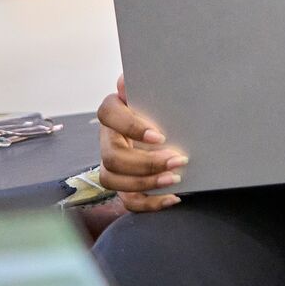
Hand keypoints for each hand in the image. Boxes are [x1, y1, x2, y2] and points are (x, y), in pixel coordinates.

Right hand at [97, 75, 186, 212]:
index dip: (131, 127)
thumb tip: (124, 82)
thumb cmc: (158, 105)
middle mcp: (107, 138)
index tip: (159, 135)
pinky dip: (150, 203)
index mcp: (112, 112)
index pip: (108, 114)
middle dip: (145, 163)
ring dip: (145, 183)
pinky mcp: (123, 183)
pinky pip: (127, 200)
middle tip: (177, 160)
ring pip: (113, 180)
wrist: (165, 124)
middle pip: (113, 156)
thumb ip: (141, 86)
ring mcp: (111, 163)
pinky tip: (173, 197)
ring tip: (174, 179)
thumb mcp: (152, 92)